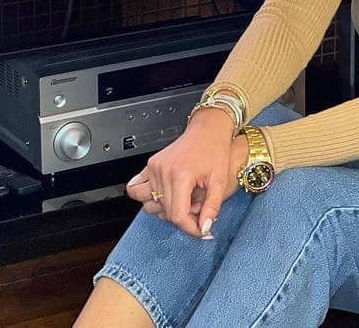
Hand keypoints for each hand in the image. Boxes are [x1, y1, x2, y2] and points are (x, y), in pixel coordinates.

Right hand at [125, 111, 249, 238]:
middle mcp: (164, 171)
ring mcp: (155, 167)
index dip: (191, 228)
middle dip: (184, 217)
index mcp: (180, 175)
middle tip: (199, 208)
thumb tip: (204, 230)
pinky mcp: (151, 165)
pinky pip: (139, 188)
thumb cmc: (215, 149)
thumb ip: (212, 208)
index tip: (201, 230)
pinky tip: (168, 195)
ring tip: (185, 199)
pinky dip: (151, 196)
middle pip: (166, 212)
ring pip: (152, 205)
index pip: (178, 216)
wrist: (208, 129)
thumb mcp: (220, 181)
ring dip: (168, 208)